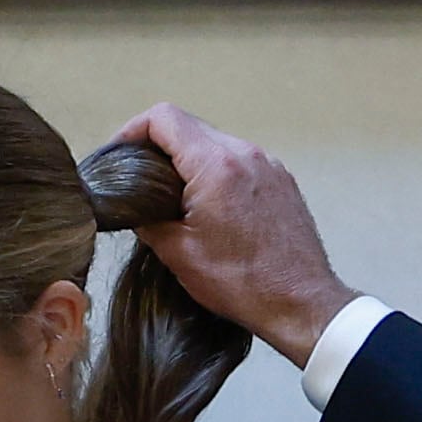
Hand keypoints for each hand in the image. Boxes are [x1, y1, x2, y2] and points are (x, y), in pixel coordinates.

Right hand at [107, 103, 358, 365]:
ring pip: (215, 142)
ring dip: (189, 161)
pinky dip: (216, 172)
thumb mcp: (178, 253)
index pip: (164, 118)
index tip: (120, 157)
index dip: (132, 131)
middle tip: (139, 179)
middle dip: (158, 147)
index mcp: (216, 165)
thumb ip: (147, 220)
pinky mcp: (282, 180)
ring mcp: (268, 164)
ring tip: (173, 196)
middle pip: (189, 126)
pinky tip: (208, 205)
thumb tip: (134, 207)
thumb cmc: (242, 283)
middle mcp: (245, 153)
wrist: (301, 303)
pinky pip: (239, 160)